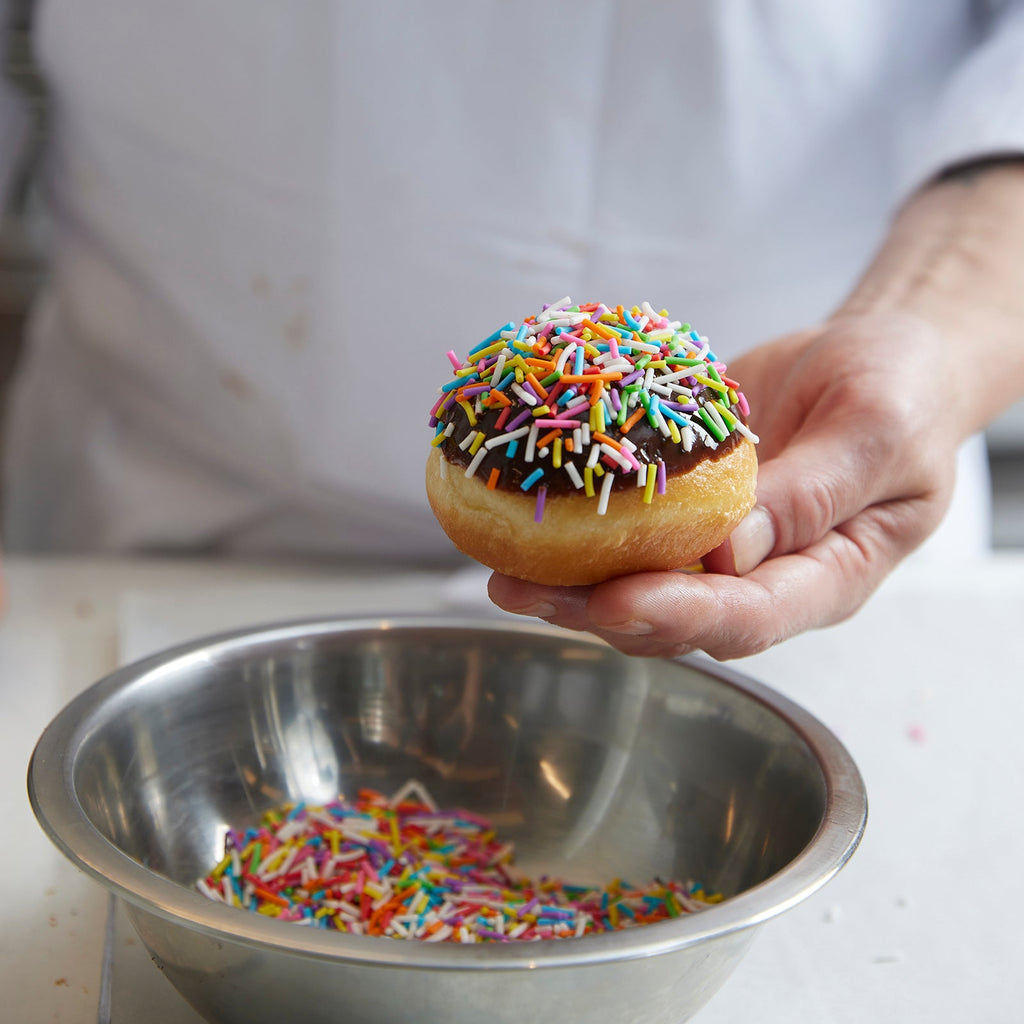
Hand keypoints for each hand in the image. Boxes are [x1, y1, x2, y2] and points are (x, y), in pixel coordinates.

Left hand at [488, 313, 959, 658]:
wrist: (878, 359)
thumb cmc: (900, 394)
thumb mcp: (877, 432)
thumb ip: (814, 495)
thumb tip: (726, 551)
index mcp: (825, 576)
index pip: (749, 617)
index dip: (679, 615)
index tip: (613, 601)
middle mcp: (763, 576)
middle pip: (676, 617)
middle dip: (596, 611)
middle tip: (523, 590)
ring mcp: (719, 547)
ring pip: (638, 583)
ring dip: (568, 582)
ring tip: (501, 569)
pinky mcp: (684, 509)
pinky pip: (628, 529)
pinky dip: (576, 527)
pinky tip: (522, 517)